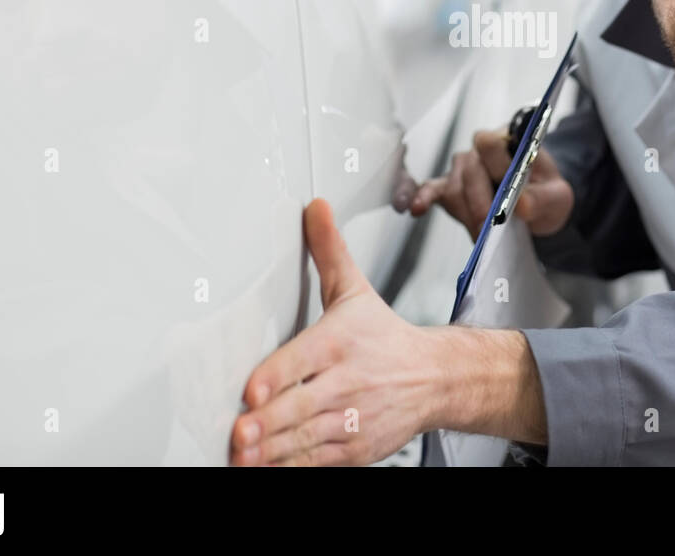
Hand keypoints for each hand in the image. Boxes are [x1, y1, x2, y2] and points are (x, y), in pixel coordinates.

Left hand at [229, 198, 442, 465]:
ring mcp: (351, 419)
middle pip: (302, 405)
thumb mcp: (357, 290)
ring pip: (307, 438)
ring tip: (243, 456)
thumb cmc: (384, 336)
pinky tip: (264, 467)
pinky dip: (292, 466)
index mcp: (341, 341)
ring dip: (273, 450)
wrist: (435, 378)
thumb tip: (314, 207)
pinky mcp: (356, 449)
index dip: (278, 376)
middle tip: (239, 432)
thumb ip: (328, 251)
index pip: (305, 358)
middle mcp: (347, 382)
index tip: (253, 390)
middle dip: (269, 422)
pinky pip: (319, 461)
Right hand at [406, 126, 573, 238]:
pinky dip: (423, 197)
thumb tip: (522, 205)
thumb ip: (542, 198)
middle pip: (469, 169)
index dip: (497, 167)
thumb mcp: (557, 197)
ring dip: (466, 213)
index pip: (492, 143)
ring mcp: (462, 169)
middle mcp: (480, 150)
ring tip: (481, 236)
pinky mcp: (449, 188)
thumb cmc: (545, 195)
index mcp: (508, 140)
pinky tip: (416, 208)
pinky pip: (432, 189)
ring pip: (454, 187)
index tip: (508, 195)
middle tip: (490, 229)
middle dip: (480, 202)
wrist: (537, 209)